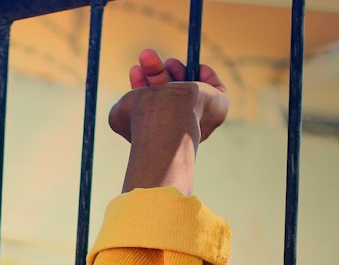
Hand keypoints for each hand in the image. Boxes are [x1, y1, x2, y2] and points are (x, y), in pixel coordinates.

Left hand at [108, 50, 227, 194]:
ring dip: (170, 66)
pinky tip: (192, 70)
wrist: (165, 121)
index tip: (134, 70)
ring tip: (156, 58)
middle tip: (145, 56)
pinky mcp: (217, 107)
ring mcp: (199, 117)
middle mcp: (181, 127)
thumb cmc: (140, 121)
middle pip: (170, 92)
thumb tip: (126, 103)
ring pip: (186, 85)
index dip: (143, 86)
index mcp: (162, 134)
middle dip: (156, 71)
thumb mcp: (121, 115)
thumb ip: (123, 107)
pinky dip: (203, 72)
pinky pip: (214, 85)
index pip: (155, 106)